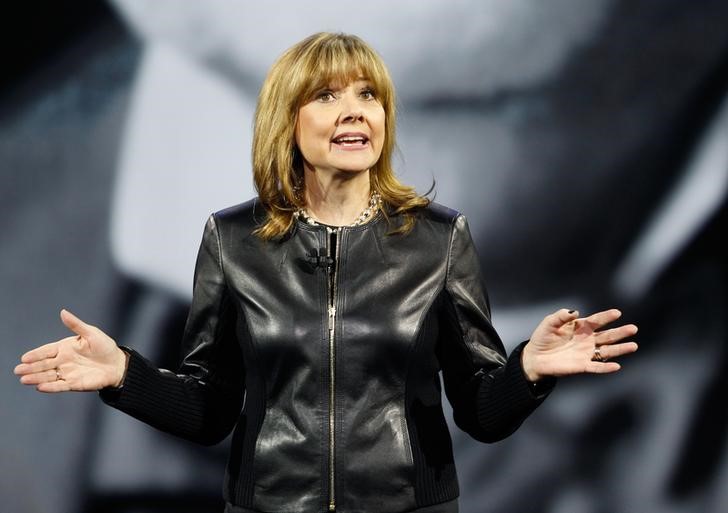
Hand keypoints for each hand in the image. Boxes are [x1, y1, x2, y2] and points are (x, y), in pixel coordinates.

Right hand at [14, 309, 128, 392]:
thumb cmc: (105, 347)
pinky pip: (60, 385)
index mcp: (65, 348)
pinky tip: (40, 387)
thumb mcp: (91, 333)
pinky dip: (50, 387)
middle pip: (44, 365)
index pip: (46, 351)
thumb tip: (63, 312)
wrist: (117, 364)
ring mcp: (67, 372)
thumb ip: (76, 325)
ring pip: (48, 376)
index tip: (24, 357)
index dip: (35, 354)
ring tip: (24, 379)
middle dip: (30, 367)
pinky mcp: (74, 384)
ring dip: (36, 378)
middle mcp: (63, 361)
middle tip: (18, 370)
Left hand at [521, 308, 637, 381]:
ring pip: (607, 351)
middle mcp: (587, 340)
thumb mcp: (549, 323)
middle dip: (620, 332)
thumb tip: (575, 311)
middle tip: (633, 328)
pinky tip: (616, 366)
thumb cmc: (543, 337)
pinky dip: (606, 368)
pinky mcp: (582, 366)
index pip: (596, 320)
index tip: (617, 313)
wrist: (535, 357)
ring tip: (633, 346)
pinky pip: (596, 367)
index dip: (606, 316)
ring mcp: (586, 353)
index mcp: (581, 327)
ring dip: (620, 349)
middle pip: (607, 335)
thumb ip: (561, 316)